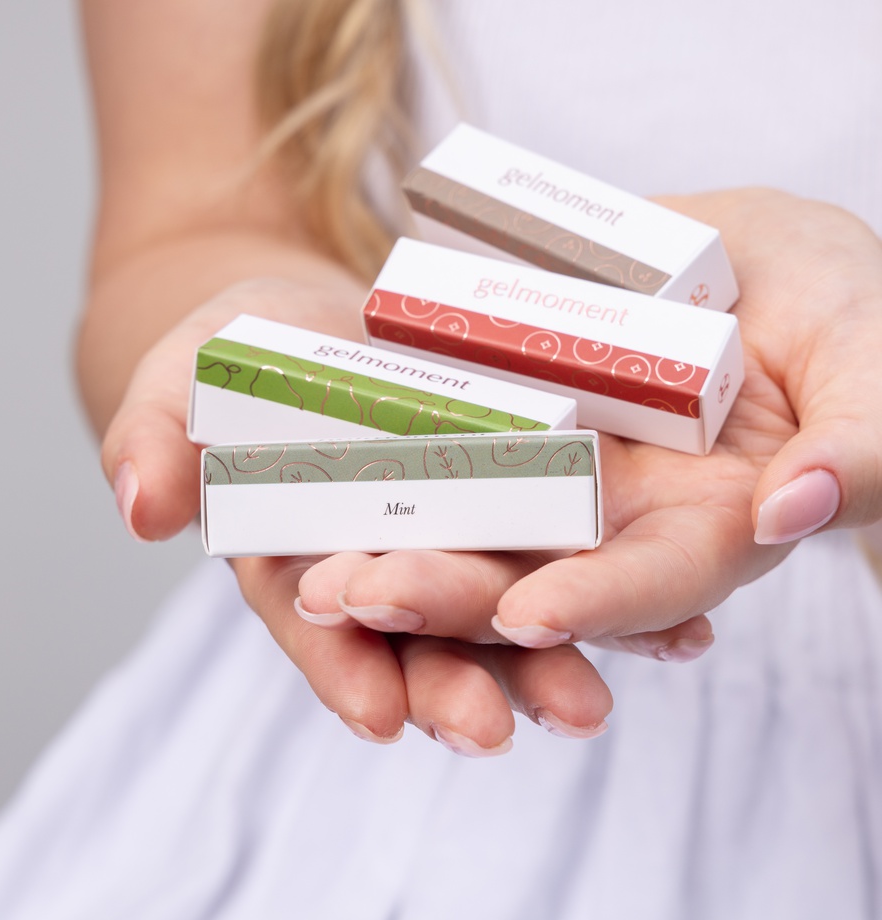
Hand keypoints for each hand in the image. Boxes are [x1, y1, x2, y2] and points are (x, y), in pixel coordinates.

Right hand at [100, 278, 615, 755]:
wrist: (314, 315)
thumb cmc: (241, 352)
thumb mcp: (185, 375)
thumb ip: (156, 436)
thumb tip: (140, 510)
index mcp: (304, 555)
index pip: (319, 626)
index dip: (342, 670)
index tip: (375, 715)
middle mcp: (388, 562)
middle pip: (421, 636)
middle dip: (456, 686)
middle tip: (495, 730)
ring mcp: (459, 533)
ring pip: (504, 612)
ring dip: (546, 663)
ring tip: (591, 706)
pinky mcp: (520, 495)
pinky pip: (568, 549)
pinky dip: (615, 595)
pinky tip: (672, 629)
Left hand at [302, 190, 881, 656]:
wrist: (765, 249)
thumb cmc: (846, 305)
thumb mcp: (870, 364)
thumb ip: (859, 446)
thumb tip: (795, 508)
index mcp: (707, 527)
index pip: (650, 584)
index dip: (595, 603)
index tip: (526, 617)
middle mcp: (619, 515)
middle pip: (530, 569)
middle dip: (445, 592)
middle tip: (351, 598)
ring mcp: (559, 466)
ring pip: (469, 520)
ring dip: (392, 544)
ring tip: (309, 567)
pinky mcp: (512, 412)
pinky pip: (445, 440)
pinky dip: (388, 459)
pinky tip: (319, 469)